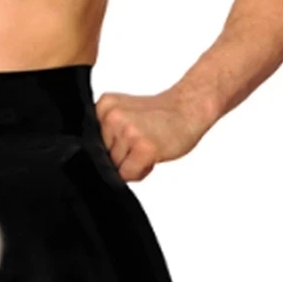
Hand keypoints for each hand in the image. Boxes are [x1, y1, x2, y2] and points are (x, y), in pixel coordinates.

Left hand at [95, 89, 212, 181]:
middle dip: (121, 158)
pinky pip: (128, 175)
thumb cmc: (159, 116)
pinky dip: (140, 172)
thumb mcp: (123, 115)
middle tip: (141, 142)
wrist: (190, 107)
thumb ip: (105, 134)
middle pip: (102, 158)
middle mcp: (112, 117)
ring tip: (149, 146)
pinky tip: (152, 156)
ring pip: (115, 167)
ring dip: (132, 165)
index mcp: (103, 106)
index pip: (92, 145)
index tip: (128, 139)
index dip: (111, 148)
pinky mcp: (142, 146)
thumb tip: (94, 167)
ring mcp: (128, 130)